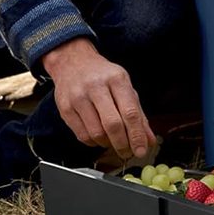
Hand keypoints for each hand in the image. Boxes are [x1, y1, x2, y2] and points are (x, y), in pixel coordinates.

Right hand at [42, 38, 155, 159]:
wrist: (72, 62)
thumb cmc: (102, 76)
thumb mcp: (125, 88)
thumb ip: (139, 115)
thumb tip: (148, 140)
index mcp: (116, 79)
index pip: (130, 113)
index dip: (137, 135)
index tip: (141, 150)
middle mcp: (96, 87)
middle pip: (112, 125)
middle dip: (123, 144)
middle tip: (128, 153)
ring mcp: (78, 97)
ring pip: (96, 133)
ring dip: (108, 144)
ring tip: (113, 142)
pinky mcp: (65, 108)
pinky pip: (82, 135)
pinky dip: (94, 142)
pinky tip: (99, 138)